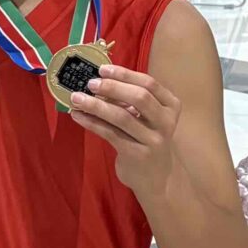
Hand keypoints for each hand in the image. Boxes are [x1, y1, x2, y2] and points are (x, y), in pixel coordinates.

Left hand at [67, 64, 182, 194]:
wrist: (158, 178)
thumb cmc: (148, 139)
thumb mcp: (149, 118)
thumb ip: (131, 101)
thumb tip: (98, 81)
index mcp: (171, 106)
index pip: (150, 84)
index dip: (125, 74)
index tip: (102, 69)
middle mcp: (165, 122)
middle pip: (140, 98)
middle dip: (113, 87)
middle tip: (90, 83)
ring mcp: (152, 140)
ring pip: (121, 117)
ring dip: (96, 105)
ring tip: (76, 98)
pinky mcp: (136, 155)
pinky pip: (110, 134)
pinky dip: (91, 122)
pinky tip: (77, 116)